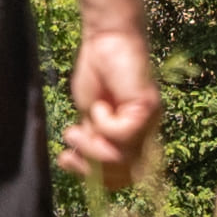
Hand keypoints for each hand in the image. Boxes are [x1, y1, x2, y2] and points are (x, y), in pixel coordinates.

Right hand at [58, 27, 162, 190]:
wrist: (106, 37)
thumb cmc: (99, 71)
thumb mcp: (90, 115)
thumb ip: (92, 140)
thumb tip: (83, 166)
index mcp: (134, 138)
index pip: (124, 177)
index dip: (96, 180)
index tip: (66, 161)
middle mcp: (147, 133)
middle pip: (125, 176)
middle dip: (91, 170)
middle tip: (69, 152)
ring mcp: (150, 122)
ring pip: (122, 159)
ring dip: (92, 148)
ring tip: (75, 130)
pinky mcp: (147, 107)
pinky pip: (122, 134)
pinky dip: (103, 123)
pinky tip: (100, 104)